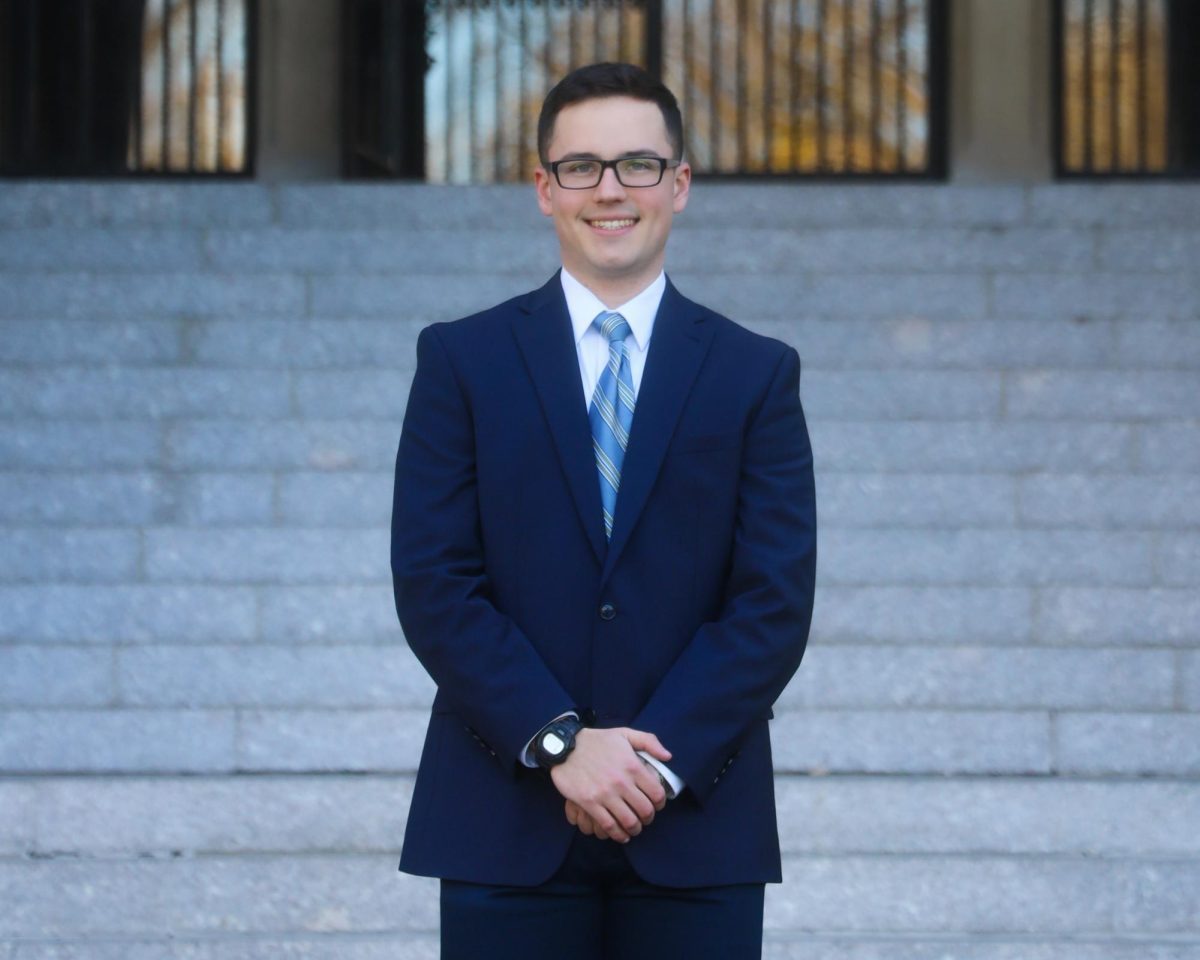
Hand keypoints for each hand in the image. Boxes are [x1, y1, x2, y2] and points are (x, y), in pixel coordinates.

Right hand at [550, 727, 670, 842]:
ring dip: (635, 829)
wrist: (565, 747)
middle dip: (648, 818)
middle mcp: (621, 782)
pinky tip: (621, 835)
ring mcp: (605, 794)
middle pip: (645, 811)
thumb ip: (649, 742)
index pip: (657, 793)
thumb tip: (668, 757)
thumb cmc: (597, 740)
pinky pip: (609, 825)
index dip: (660, 804)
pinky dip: (618, 834)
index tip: (656, 805)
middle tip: (645, 818)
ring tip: (634, 828)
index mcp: (633, 766)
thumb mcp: (625, 734)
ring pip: (629, 821)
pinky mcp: (589, 803)